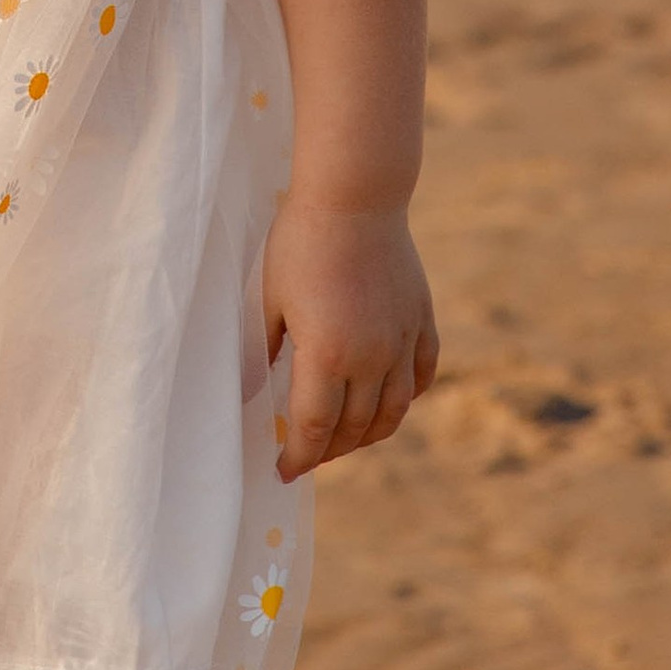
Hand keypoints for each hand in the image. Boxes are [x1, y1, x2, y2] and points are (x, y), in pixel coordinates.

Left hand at [263, 198, 437, 479]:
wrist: (354, 198)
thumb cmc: (299, 244)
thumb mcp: (268, 301)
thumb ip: (262, 353)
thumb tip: (249, 395)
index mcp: (327, 355)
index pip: (315, 428)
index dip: (299, 457)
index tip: (283, 470)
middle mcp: (372, 357)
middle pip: (354, 428)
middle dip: (328, 450)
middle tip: (307, 455)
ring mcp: (402, 341)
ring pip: (393, 411)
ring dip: (367, 435)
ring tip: (344, 440)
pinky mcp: (421, 321)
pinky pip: (420, 376)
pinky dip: (405, 399)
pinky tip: (386, 404)